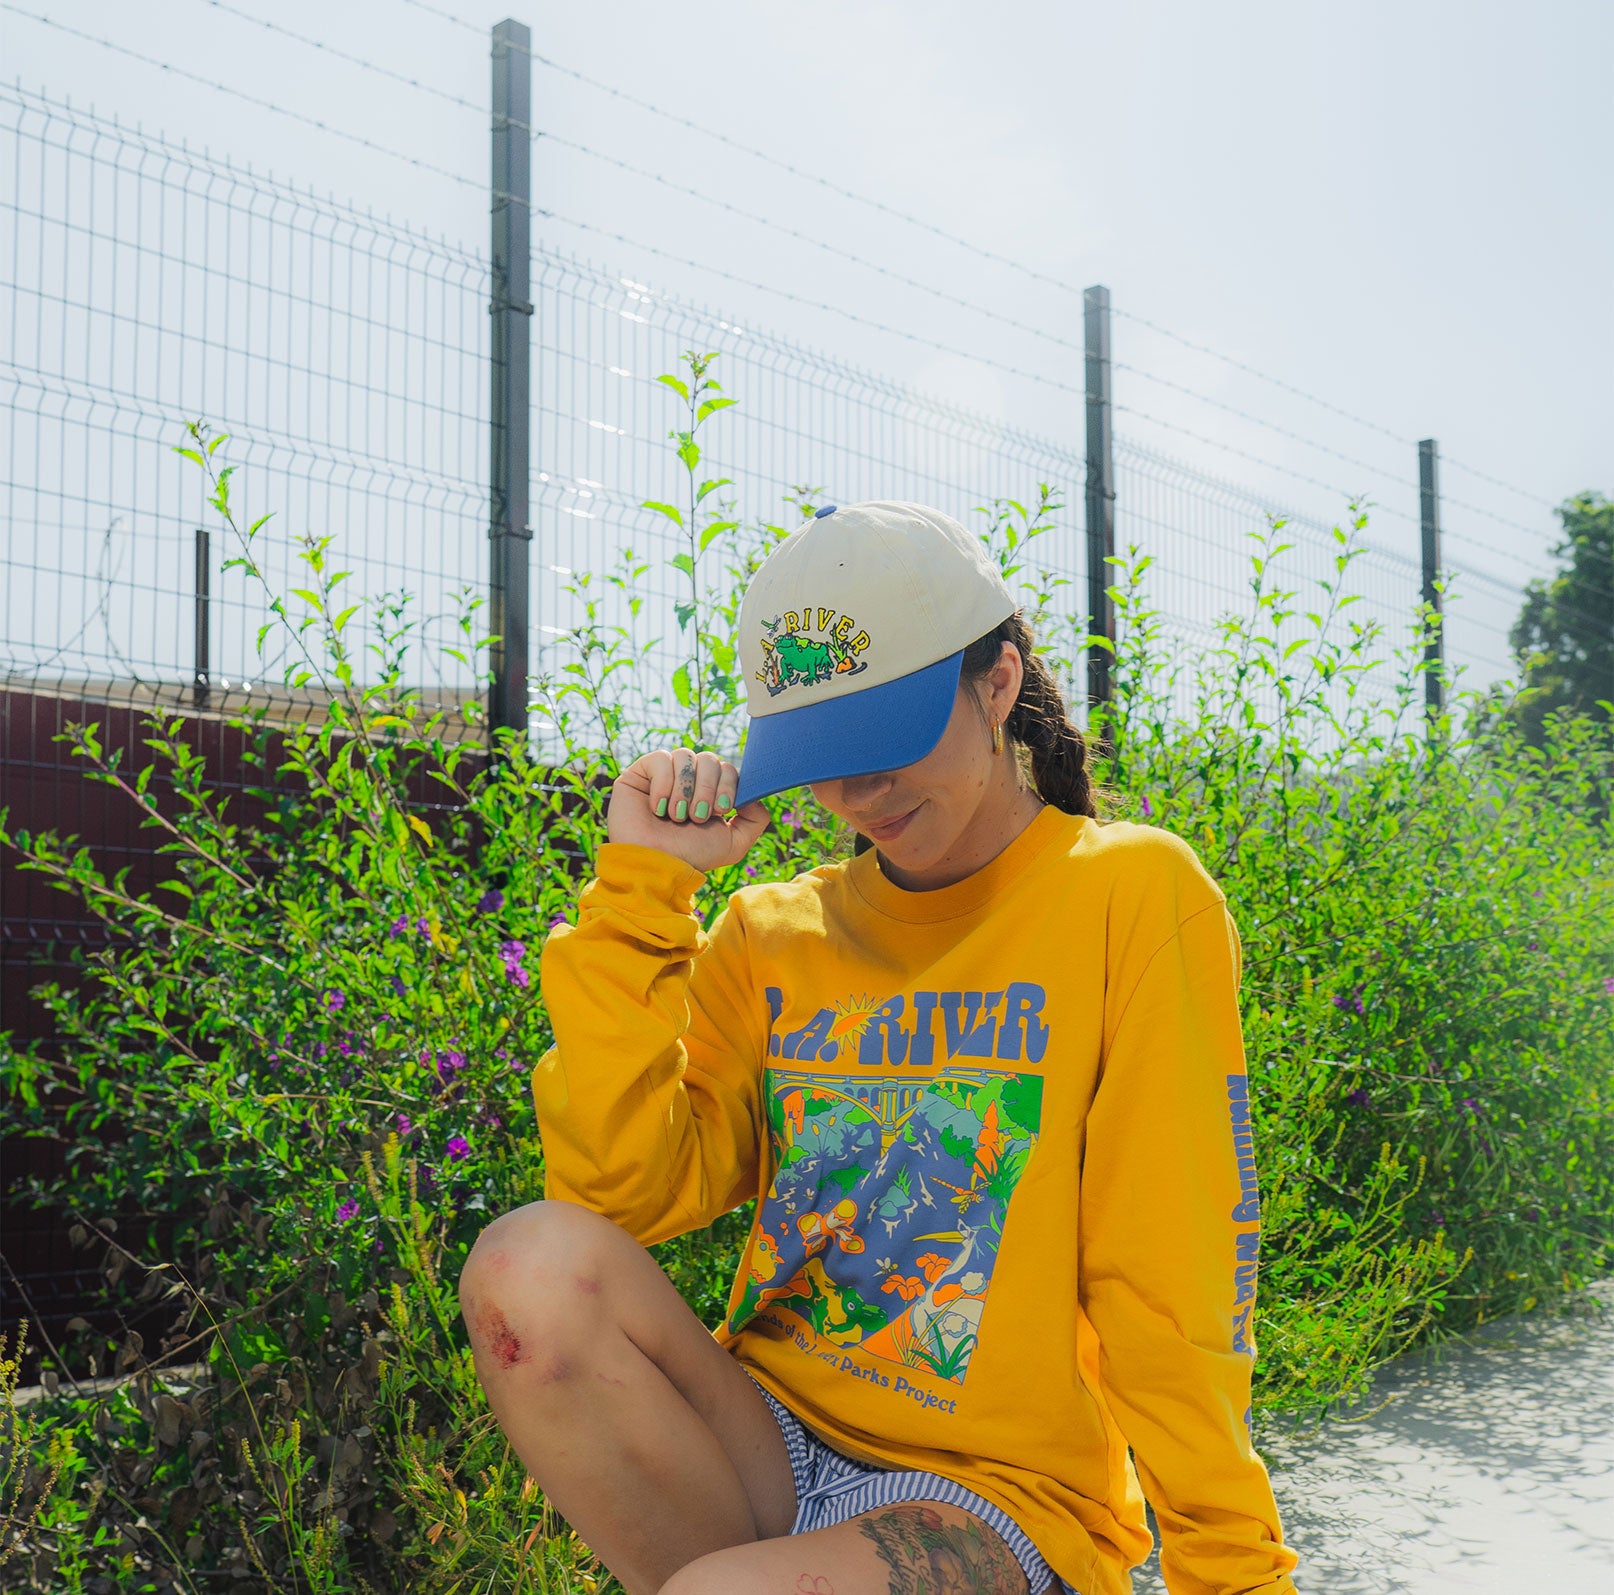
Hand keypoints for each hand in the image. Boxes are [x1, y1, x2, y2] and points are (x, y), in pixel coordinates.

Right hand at [607, 747, 771, 873]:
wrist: (656, 866)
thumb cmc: (691, 856)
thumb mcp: (734, 843)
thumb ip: (756, 818)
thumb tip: (755, 793)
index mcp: (709, 793)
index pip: (727, 768)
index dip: (728, 785)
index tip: (721, 810)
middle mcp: (688, 781)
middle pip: (709, 759)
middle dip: (707, 788)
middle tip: (698, 816)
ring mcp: (663, 776)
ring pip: (685, 756)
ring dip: (685, 789)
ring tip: (677, 816)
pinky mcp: (639, 774)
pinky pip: (659, 759)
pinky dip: (663, 784)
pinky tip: (658, 808)